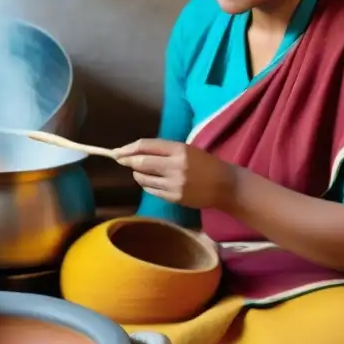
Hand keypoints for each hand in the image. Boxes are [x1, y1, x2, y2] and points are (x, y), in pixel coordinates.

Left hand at [114, 138, 237, 210]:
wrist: (225, 185)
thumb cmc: (205, 164)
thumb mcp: (187, 150)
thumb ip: (163, 150)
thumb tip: (134, 153)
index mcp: (179, 149)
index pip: (146, 146)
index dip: (129, 148)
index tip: (117, 151)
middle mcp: (175, 166)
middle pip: (141, 162)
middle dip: (127, 161)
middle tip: (121, 160)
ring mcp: (174, 183)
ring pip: (143, 178)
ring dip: (137, 174)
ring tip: (140, 171)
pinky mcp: (174, 197)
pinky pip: (151, 190)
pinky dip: (146, 184)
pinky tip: (149, 181)